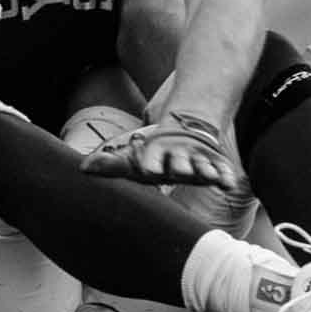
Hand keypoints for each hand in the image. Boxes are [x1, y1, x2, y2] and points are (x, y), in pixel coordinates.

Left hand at [77, 112, 245, 190]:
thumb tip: (82, 168)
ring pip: (201, 164)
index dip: (150, 162)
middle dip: (180, 165)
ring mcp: (197, 160)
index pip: (152, 158)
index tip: (147, 169)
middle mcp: (177, 156)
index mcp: (157, 153)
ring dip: (203, 170)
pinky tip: (228, 186)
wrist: (187, 125)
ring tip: (208, 176)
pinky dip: (225, 177)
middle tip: (180, 170)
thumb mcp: (132, 158)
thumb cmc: (154, 152)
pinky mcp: (214, 164)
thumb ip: (110, 165)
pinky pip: (222, 170)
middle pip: (179, 162)